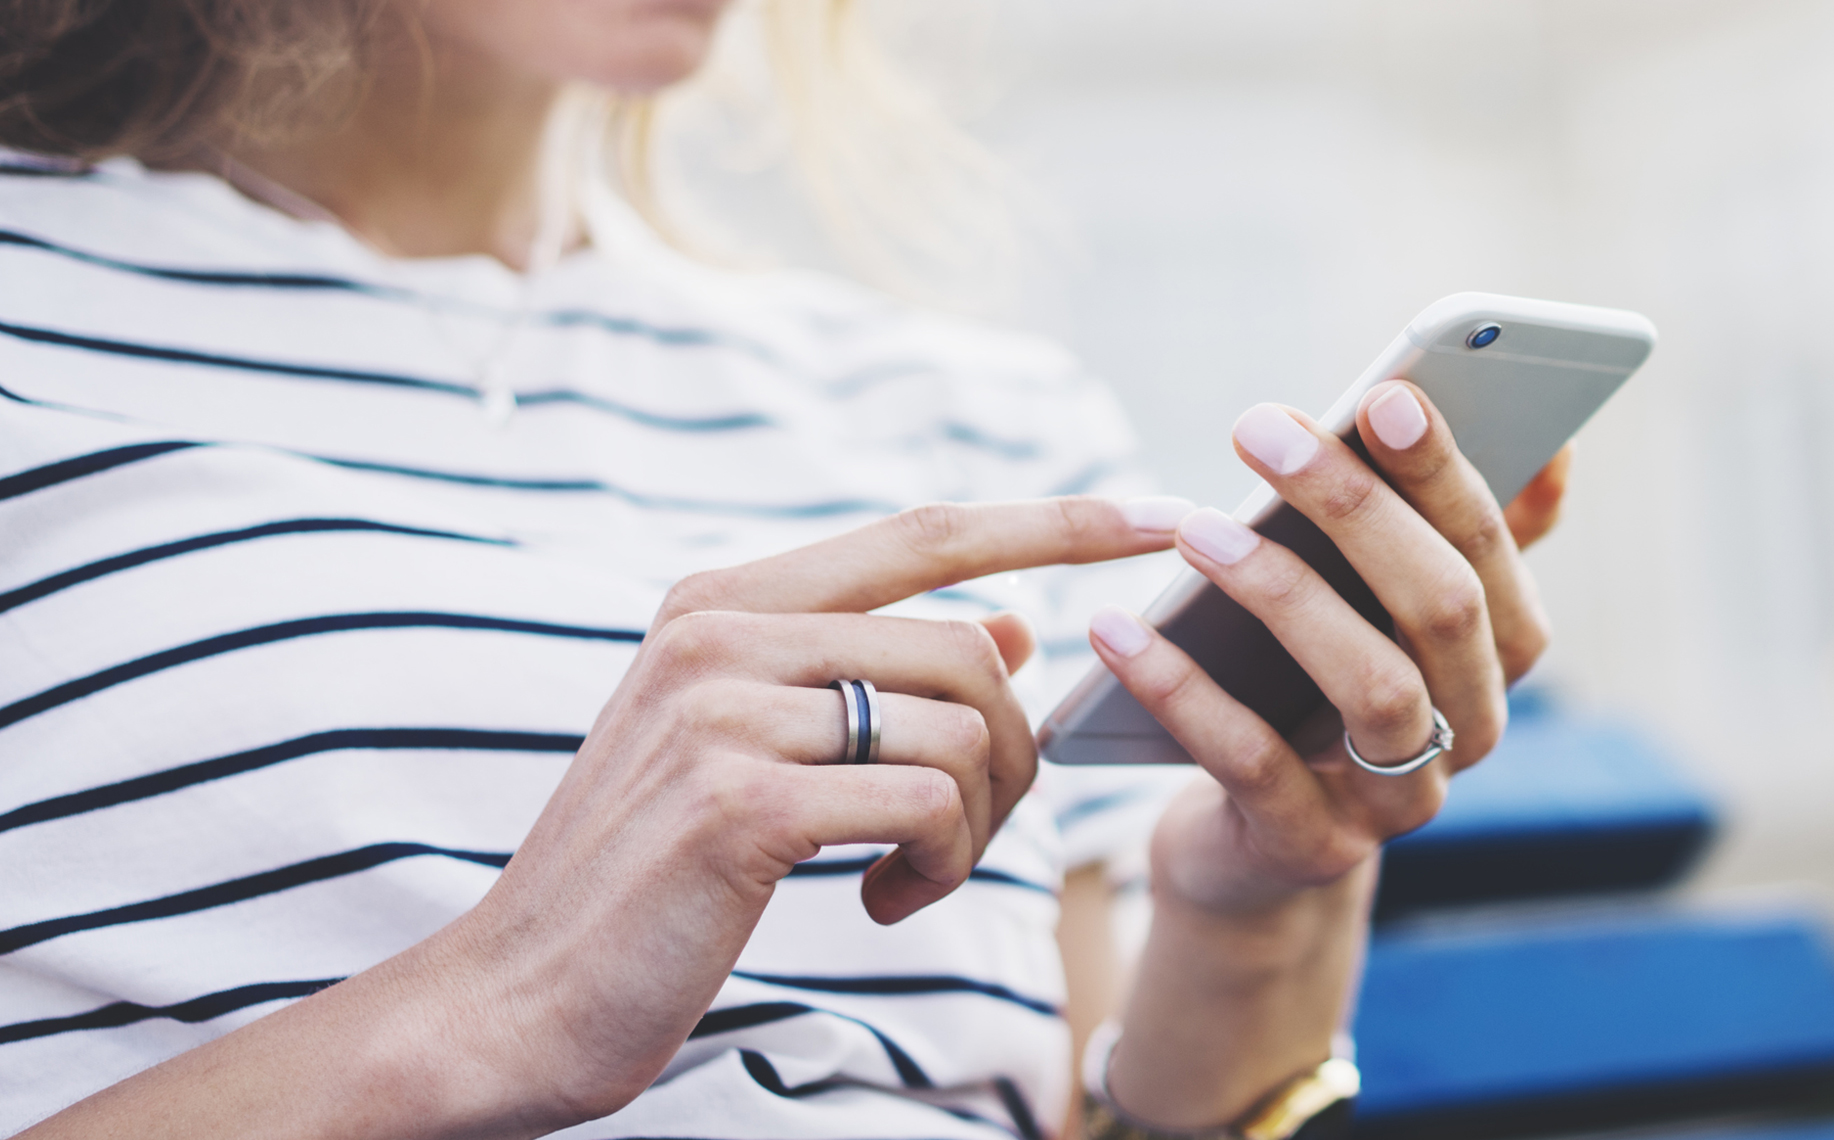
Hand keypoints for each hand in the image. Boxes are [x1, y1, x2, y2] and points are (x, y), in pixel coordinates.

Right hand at [22, 498, 1184, 1139]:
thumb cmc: (648, 873)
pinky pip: (925, 802)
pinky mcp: (741, 802)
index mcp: (725, 602)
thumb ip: (868, 674)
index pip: (928, 530)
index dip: (1056, 520)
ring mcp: (724, 711)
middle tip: (972, 830)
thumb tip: (1015, 630)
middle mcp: (722, 633)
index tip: (1159, 515)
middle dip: (1010, 749)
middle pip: (965, 648)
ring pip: (957, 727)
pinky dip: (936, 864)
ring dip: (973, 824)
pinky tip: (880, 905)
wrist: (515, 995)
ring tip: (913, 877)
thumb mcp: (751, 747)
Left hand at [1089, 384, 1566, 912]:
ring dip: (1281, 593)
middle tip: (1259, 429)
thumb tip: (1556, 445)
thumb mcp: (1387, 615)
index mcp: (1499, 652)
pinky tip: (1118, 627)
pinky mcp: (1313, 848)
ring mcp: (1400, 800)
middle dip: (1354, 507)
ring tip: (1193, 530)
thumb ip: (1453, 531)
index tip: (1383, 393)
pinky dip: (1183, 690)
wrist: (1255, 851)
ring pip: (1374, 686)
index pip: (1490, 548)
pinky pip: (1254, 762)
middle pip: (1442, 607)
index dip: (1441, 470)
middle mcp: (1472, 727)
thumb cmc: (1316, 691)